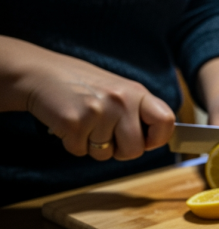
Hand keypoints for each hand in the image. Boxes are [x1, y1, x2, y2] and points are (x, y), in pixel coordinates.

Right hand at [24, 52, 174, 160]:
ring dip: (93, 146)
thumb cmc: (83, 86)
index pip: (166, 121)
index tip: (146, 141)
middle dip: (120, 151)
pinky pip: (81, 152)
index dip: (158, 138)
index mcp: (136, 92)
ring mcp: (98, 112)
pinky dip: (73, 144)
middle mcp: (121, 101)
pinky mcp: (75, 123)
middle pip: (135, 150)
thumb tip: (155, 140)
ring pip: (106, 155)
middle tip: (106, 136)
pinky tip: (69, 124)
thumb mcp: (119, 90)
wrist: (42, 73)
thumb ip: (138, 112)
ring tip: (85, 123)